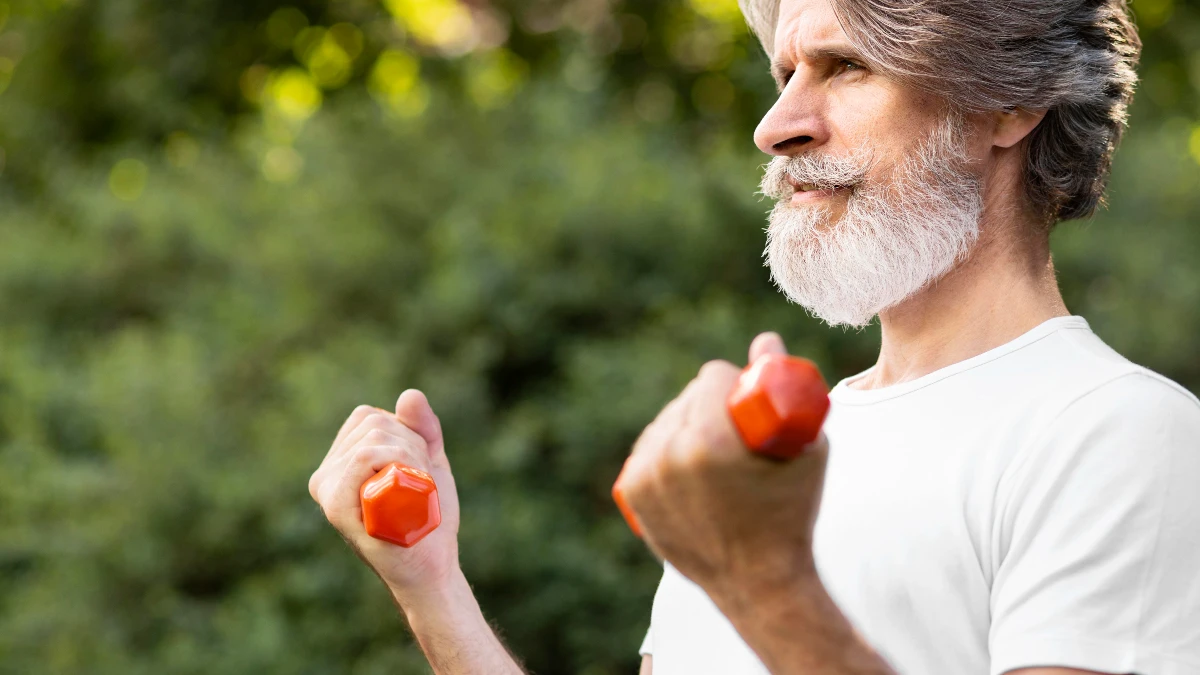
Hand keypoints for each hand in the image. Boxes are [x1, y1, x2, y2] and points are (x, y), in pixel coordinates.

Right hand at [309, 390, 461, 602]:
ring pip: (375, 437)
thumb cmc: (427, 518)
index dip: (404, 433)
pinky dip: (398, 462)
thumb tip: (409, 394)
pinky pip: (366, 457)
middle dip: (412, 445)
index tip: (417, 468)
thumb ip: (422, 427)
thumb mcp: (428, 463)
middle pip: (374, 423)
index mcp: (339, 462)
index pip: (368, 417)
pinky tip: (405, 491)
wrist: (431, 565)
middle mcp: (325, 474)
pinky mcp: (336, 504)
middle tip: (419, 486)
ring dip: (411, 458)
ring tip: (414, 494)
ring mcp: (327, 489)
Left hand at [614, 333, 828, 598]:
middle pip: (687, 396)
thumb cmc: (791, 514)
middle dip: (710, 403)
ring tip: (712, 451)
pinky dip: (664, 449)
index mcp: (708, 439)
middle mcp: (669, 454)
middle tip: (734, 429)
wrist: (758, 582)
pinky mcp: (632, 494)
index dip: (733, 381)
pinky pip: (648, 449)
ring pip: (665, 421)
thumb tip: (766, 340)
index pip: (712, 375)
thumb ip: (784, 390)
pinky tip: (683, 461)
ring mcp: (646, 476)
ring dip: (685, 424)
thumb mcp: (803, 450)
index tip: (746, 400)